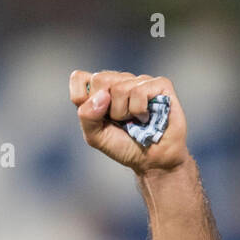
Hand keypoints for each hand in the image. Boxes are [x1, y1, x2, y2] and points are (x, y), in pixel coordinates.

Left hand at [69, 70, 189, 174]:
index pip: (79, 78)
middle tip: (120, 121)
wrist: (154, 161)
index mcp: (101, 90)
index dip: (82, 97)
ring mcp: (140, 81)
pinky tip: (146, 117)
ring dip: (125, 114)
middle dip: (107, 109)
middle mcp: (120, 81)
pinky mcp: (159, 85)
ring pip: (119, 88)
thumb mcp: (96, 137)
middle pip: (99, 79)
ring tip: (135, 121)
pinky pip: (139, 91)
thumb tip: (103, 95)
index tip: (97, 117)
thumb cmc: (126, 147)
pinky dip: (140, 111)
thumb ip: (87, 116)